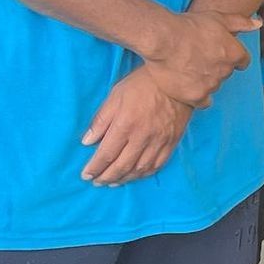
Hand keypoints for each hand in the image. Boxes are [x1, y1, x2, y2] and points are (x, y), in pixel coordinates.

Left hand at [81, 68, 192, 185]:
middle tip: (97, 182)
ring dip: (124, 178)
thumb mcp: (115, 96)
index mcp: (125, 125)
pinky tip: (136, 175)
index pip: (106, 154)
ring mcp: (158, 141)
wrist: (176, 81)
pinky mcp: (171, 142)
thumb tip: (87, 142)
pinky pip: (157, 164)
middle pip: (121, 165)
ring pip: (139, 169)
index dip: (95, 167)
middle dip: (107, 177)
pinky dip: (144, 174)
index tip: (86, 175)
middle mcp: (141, 138)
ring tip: (114, 182)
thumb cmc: (142, 85)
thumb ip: (101, 120)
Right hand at [142, 8, 257, 108]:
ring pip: (213, 86)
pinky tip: (187, 87)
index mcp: (234, 53)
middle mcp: (226, 71)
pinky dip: (197, 96)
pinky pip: (202, 101)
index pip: (242, 61)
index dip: (232, 57)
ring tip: (188, 70)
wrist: (163, 40)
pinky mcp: (195, 96)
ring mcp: (211, 85)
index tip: (221, 55)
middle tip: (198, 58)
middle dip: (215, 67)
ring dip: (204, 80)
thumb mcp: (218, 18)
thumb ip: (240, 22)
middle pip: (225, 73)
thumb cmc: (188, 26)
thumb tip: (258, 24)